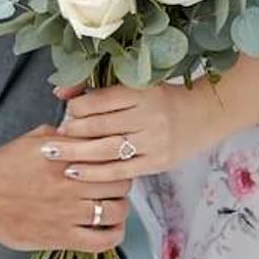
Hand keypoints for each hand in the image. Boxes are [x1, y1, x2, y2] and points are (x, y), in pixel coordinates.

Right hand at [0, 125, 133, 254]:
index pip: (112, 155)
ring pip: (116, 211)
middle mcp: (69, 183)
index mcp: (64, 156)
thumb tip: (88, 131)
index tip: (116, 161)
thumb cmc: (3, 167)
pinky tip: (111, 228)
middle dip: (121, 183)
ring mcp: (66, 212)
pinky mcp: (60, 237)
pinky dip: (114, 235)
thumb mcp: (33, 140)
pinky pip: (101, 241)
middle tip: (115, 185)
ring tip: (112, 206)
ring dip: (120, 208)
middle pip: (119, 183)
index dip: (119, 158)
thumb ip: (64, 136)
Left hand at [57, 79, 220, 181]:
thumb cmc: (162, 98)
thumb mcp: (135, 85)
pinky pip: (120, 171)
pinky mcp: (157, 162)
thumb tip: (59, 91)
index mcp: (141, 92)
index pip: (99, 101)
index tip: (66, 114)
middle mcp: (148, 116)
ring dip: (76, 154)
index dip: (76, 109)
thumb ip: (97, 88)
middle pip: (99, 126)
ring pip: (106, 150)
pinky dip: (95, 173)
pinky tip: (75, 173)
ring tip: (55, 155)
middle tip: (53, 138)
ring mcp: (154, 141)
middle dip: (71, 133)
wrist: (204, 114)